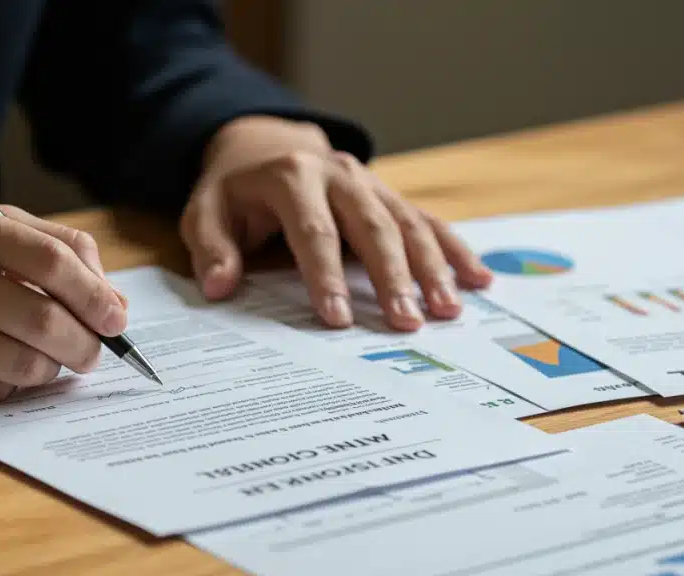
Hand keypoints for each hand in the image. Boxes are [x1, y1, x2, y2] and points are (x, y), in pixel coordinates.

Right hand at [0, 201, 126, 403]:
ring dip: (52, 369)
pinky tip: (7, 369)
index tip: (116, 318)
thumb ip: (39, 245)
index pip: (50, 260)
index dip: (96, 294)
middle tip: (93, 351)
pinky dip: (13, 384)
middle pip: (43, 320)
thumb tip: (108, 298)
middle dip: (86, 345)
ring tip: (52, 360)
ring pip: (22, 363)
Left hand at [180, 115, 492, 329]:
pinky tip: (478, 280)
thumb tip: (220, 287)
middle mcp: (339, 174)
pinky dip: (454, 250)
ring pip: (408, 224)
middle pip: (372, 227)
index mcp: (292, 177)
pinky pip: (427, 221)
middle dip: (392, 277)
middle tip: (406, 322)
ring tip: (447, 310)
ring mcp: (370, 183)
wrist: (264, 146)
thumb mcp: (205, 212)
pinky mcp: (389, 195)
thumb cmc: (234, 191)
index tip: (337, 319)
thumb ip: (212, 248)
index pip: (314, 232)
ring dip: (432, 267)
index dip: (326, 276)